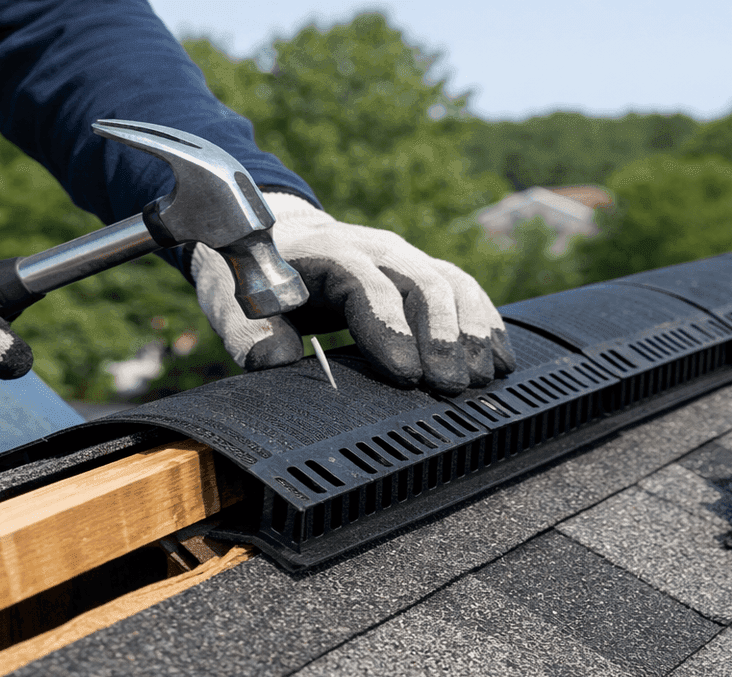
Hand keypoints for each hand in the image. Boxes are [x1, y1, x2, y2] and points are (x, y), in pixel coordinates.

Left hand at [192, 192, 514, 394]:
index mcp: (325, 252)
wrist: (273, 234)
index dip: (389, 327)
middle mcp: (373, 248)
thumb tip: (272, 360)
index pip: (367, 284)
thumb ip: (246, 328)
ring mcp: (403, 256)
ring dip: (473, 331)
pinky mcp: (420, 269)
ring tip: (484, 377)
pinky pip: (463, 288)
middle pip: (421, 281)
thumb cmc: (249, 274)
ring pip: (451, 282)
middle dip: (443, 336)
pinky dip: (486, 321)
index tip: (406, 374)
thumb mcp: (230, 296)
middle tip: (453, 387)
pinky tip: (500, 357)